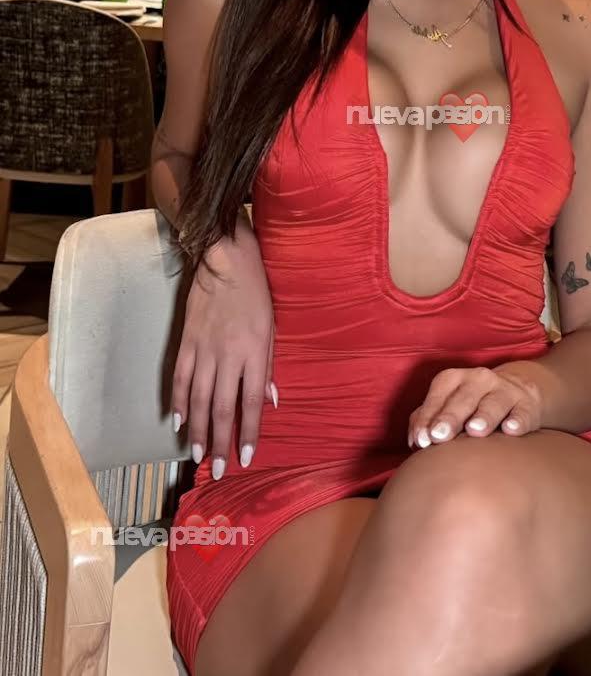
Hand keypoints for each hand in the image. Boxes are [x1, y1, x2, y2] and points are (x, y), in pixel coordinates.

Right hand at [171, 217, 275, 478]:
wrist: (226, 262)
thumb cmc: (257, 294)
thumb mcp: (272, 329)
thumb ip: (268, 367)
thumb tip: (270, 401)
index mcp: (255, 353)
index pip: (252, 402)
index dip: (249, 432)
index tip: (246, 458)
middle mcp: (229, 356)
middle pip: (221, 407)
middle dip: (218, 441)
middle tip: (214, 469)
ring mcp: (204, 350)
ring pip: (197, 398)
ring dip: (196, 429)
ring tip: (194, 454)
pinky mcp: (186, 342)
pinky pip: (179, 377)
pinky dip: (177, 401)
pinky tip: (177, 421)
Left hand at [407, 362, 544, 448]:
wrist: (517, 392)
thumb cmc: (471, 406)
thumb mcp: (447, 405)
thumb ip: (426, 420)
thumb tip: (414, 442)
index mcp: (454, 378)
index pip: (438, 395)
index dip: (428, 417)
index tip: (422, 440)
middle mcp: (479, 379)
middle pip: (463, 398)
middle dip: (450, 417)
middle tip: (439, 436)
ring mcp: (505, 390)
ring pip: (494, 402)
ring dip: (484, 416)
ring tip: (474, 430)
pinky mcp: (527, 404)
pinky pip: (522, 412)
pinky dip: (518, 420)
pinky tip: (511, 430)